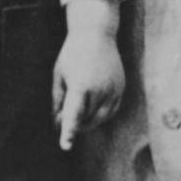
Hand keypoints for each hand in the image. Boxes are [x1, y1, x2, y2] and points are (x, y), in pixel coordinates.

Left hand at [52, 0, 123, 150]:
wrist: (96, 34)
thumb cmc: (72, 54)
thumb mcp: (60, 74)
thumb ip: (58, 100)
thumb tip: (59, 123)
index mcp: (81, 85)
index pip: (74, 114)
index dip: (68, 131)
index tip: (65, 146)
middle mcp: (99, 89)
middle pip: (87, 119)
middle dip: (75, 124)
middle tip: (62, 120)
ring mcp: (113, 90)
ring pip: (101, 118)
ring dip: (88, 121)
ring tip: (77, 112)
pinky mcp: (121, 89)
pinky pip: (111, 110)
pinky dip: (101, 113)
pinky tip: (92, 107)